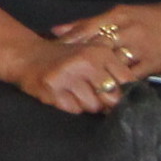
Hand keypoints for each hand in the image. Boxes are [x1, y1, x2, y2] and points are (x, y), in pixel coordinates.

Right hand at [9, 35, 129, 114]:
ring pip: (92, 106)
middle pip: (112, 97)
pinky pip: (73, 109)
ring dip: (86, 103)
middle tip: (93, 93)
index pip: (126, 81)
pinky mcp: (52, 89)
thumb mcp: (92, 54)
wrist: (27, 55)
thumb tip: (133, 94)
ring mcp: (68, 75)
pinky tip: (63, 93)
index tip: (113, 91)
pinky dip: (70, 105)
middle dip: (105, 101)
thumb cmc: (66, 58)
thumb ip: (114, 69)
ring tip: (75, 91)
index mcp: (100, 52)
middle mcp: (85, 62)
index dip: (122, 91)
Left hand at [49, 0, 160, 84]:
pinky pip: (132, 76)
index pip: (85, 30)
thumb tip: (57, 31)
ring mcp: (140, 46)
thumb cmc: (157, 19)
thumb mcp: (125, 15)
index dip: (66, 45)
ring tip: (77, 89)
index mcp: (118, 16)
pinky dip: (118, 85)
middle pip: (94, 47)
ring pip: (111, 63)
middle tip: (58, 75)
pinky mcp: (154, 61)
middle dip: (75, 62)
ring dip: (95, 76)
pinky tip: (105, 95)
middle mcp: (127, 29)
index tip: (48, 55)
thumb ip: (91, 24)